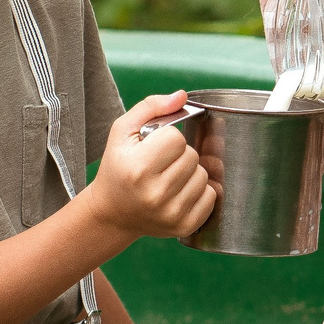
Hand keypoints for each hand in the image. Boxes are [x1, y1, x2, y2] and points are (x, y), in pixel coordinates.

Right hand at [86, 91, 216, 239]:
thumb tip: (182, 96)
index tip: (155, 147)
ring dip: (190, 172)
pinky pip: (211, 197)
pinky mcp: (184, 226)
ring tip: (169, 177)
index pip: (176, 138)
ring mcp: (171, 213)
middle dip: (180, 155)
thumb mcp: (123, 131)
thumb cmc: (118, 167)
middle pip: (192, 156)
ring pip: (204, 176)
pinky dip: (200, 191)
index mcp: (138, 168)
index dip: (167, 138)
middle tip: (162, 163)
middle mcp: (155, 194)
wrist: (112, 213)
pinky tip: (179, 192)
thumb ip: (151, 107)